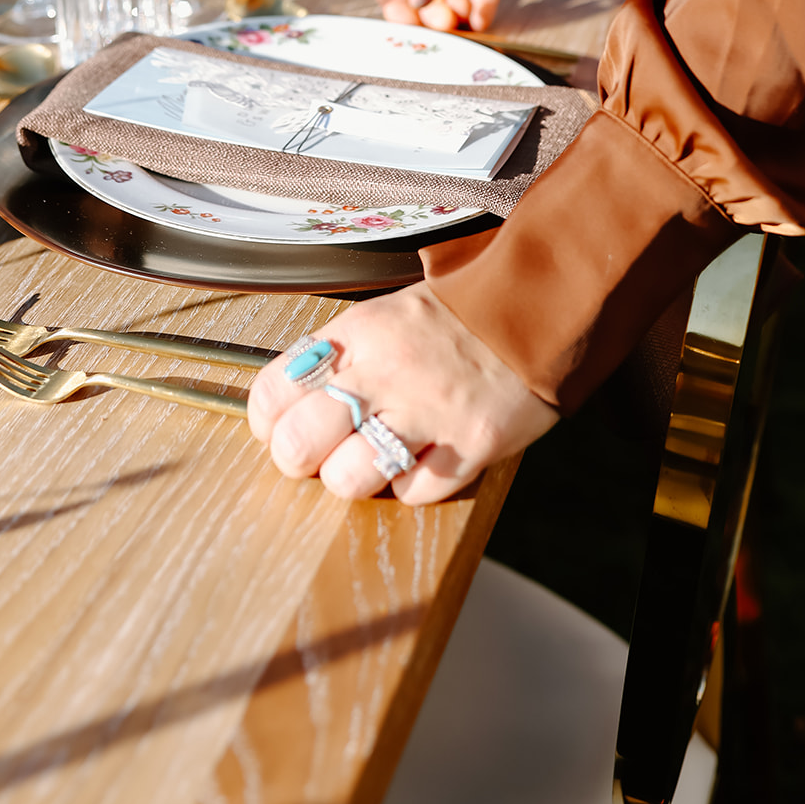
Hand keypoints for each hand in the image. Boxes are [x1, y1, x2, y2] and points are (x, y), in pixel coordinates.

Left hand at [247, 281, 557, 503]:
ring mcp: (429, 410)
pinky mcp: (471, 444)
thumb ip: (336, 357)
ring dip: (354, 479)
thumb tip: (286, 407)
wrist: (536, 310)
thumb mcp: (383, 317)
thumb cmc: (452, 320)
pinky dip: (412, 486)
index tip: (280, 426)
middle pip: (299, 443)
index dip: (268, 421)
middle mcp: (385, 371)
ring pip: (349, 478)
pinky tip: (424, 459)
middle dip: (300, 459)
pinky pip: (413, 493)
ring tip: (373, 459)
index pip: (273, 390)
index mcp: (356, 334)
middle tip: (320, 454)